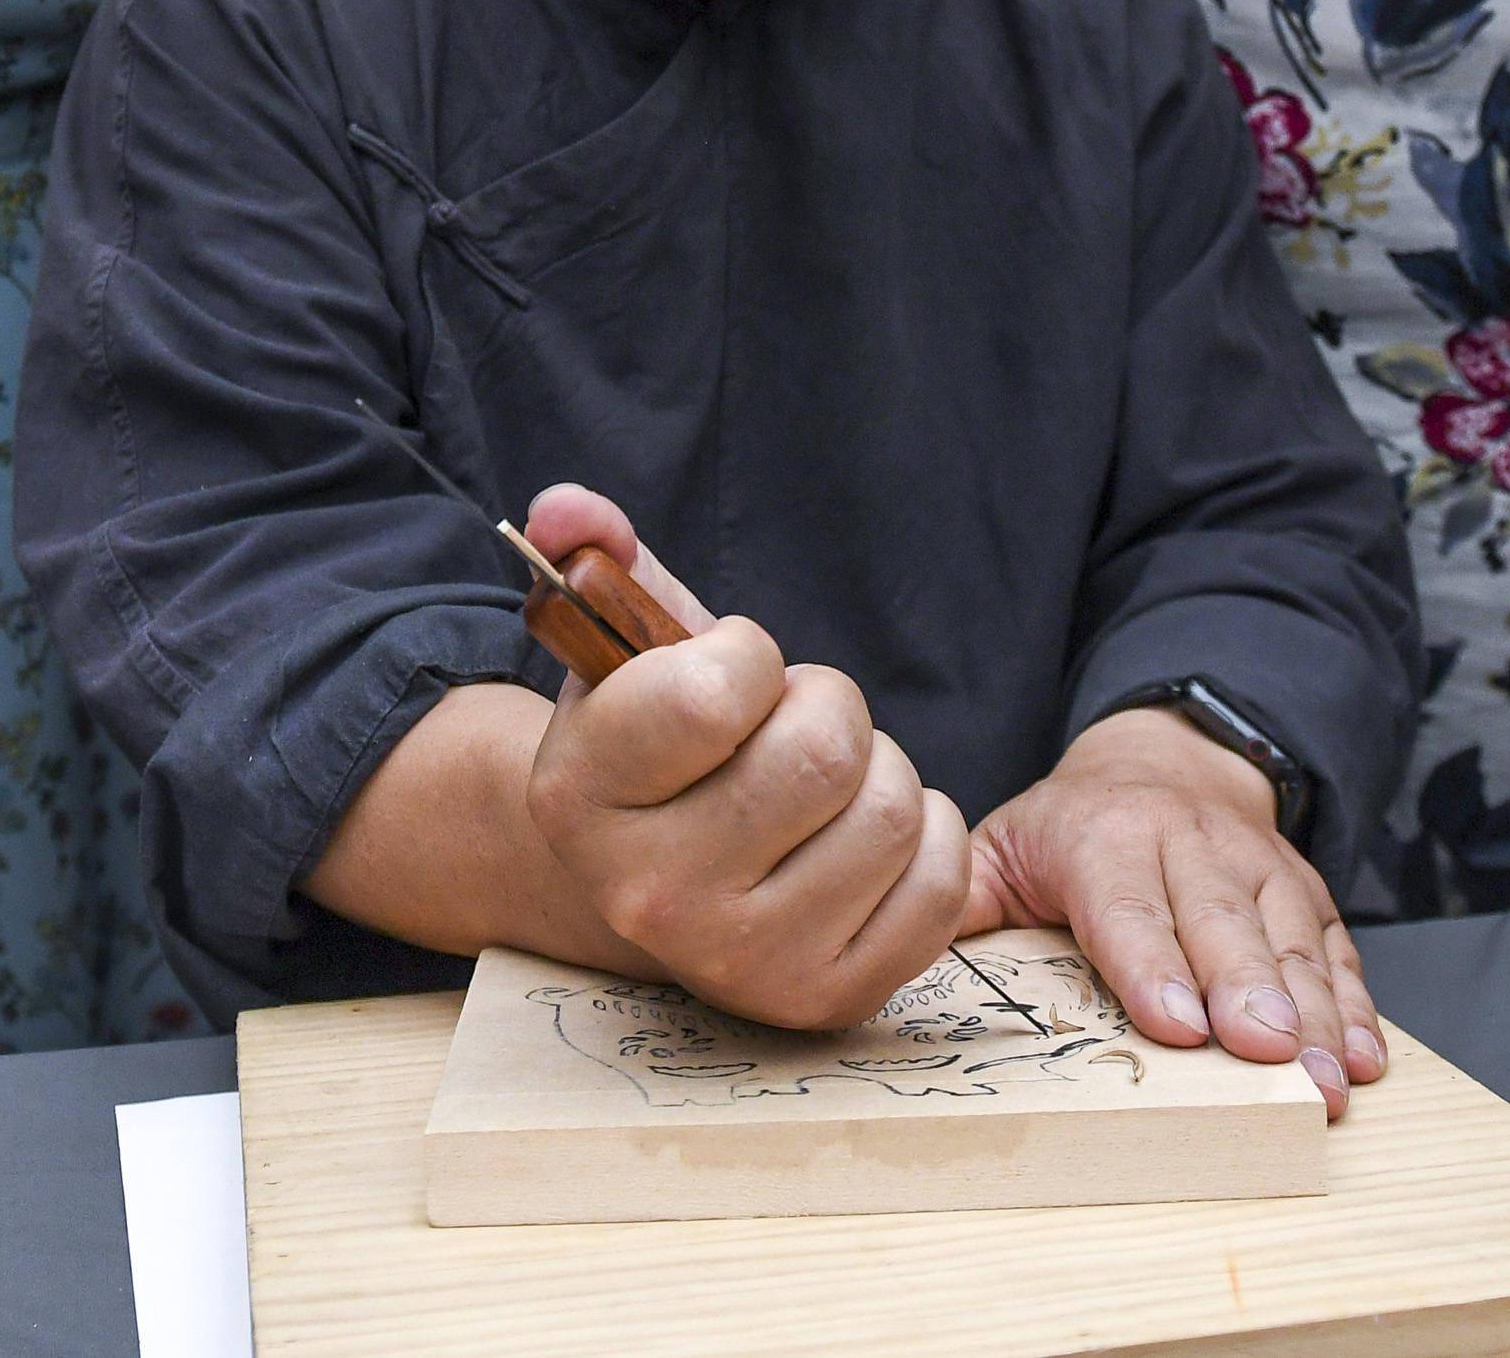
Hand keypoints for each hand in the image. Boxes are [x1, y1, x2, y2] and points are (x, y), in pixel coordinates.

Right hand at [517, 486, 973, 1031]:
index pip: (718, 690)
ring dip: (878, 770)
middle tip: (790, 726)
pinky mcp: (826, 1000)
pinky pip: (943, 879)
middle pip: (825, 752)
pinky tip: (860, 839)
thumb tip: (566, 509)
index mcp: (579, 795)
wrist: (653, 880)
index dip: (750, 656)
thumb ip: (596, 558)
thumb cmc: (656, 747)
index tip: (732, 673)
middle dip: (827, 707)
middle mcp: (648, 895)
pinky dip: (928, 837)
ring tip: (823, 787)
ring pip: (893, 809)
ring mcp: (740, 961)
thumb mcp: (620, 648)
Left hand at [962, 706, 1381, 1116]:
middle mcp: (1189, 845)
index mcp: (1104, 838)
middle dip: (1249, 994)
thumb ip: (962, 900)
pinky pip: (1334, 946)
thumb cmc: (1073, 829)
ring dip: (1313, 1014)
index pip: (1127, 907)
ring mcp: (1256, 866)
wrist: (1164, 760)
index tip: (1180, 1025)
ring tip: (1326, 1080)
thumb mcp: (1002, 846)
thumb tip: (903, 952)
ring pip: (1288, 940)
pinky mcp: (1303, 890)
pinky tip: (1362, 1058)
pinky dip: (1355, 1003)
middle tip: (1269, 1059)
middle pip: (1221, 925)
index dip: (1153, 966)